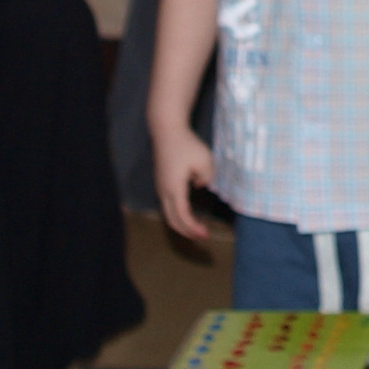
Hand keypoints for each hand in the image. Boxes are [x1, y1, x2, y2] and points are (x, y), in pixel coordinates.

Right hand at [153, 119, 219, 241]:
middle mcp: (164, 191)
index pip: (183, 215)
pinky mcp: (161, 183)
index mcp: (174, 188)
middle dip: (187, 232)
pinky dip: (178, 215)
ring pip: (169, 214)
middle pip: (172, 220)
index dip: (194, 228)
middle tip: (202, 237)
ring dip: (182, 224)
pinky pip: (168, 205)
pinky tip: (189, 214)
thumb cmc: (186, 144)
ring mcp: (160, 188)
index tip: (206, 235)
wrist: (166, 130)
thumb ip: (208, 178)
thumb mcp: (205, 161)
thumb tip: (201, 186)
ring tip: (197, 229)